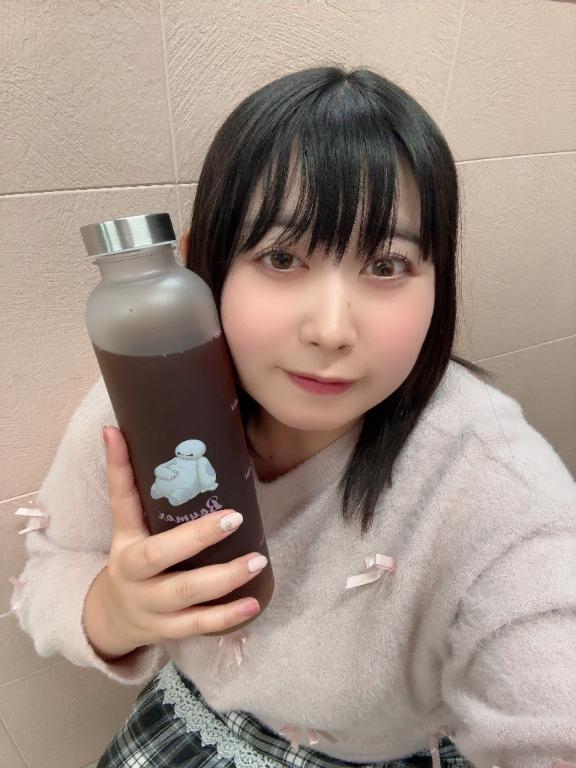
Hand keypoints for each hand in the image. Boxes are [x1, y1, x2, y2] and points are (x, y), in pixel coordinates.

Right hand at [84, 426, 264, 657]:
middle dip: (197, 537)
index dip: (120, 468)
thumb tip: (121, 429)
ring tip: (257, 560)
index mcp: (123, 540)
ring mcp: (148, 605)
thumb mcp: (130, 528)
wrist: (112, 620)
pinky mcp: (166, 630)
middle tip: (234, 518)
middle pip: (158, 555)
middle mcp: (131, 573)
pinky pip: (197, 626)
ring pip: (184, 594)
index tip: (120, 433)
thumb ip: (138, 488)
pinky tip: (253, 604)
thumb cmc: (134, 562)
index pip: (121, 500)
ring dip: (223, 578)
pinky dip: (226, 618)